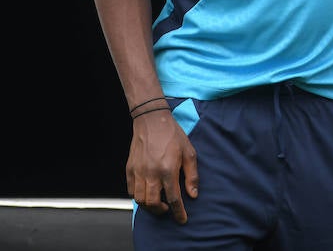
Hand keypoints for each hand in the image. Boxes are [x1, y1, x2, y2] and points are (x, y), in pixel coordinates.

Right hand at [127, 109, 197, 223]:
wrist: (151, 121)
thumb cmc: (173, 135)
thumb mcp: (189, 153)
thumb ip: (192, 175)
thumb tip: (193, 194)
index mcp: (168, 169)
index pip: (173, 198)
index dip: (178, 212)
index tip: (182, 220)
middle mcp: (151, 173)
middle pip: (153, 203)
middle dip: (162, 211)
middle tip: (168, 208)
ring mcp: (138, 172)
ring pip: (140, 199)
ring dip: (149, 205)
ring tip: (158, 202)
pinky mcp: (129, 169)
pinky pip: (130, 190)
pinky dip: (138, 196)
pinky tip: (146, 193)